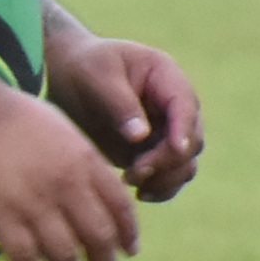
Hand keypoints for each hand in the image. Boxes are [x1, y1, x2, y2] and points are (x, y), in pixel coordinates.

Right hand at [0, 86, 142, 260]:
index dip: (128, 234)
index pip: (120, 207)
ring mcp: (35, 205)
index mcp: (85, 161)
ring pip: (65, 256)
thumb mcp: (61, 129)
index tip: (129, 251)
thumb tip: (95, 192)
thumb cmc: (10, 115)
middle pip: (98, 238)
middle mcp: (67, 187)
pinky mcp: (3, 219)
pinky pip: (26, 260)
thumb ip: (82, 161)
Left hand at [47, 35, 203, 201]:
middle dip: (167, 160)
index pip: (185, 106)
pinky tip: (140, 194)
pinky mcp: (150, 153)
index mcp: (166, 77)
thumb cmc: (84, 65)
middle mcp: (173, 107)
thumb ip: (120, 103)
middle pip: (191, 141)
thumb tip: (141, 137)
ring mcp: (165, 132)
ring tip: (130, 181)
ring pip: (184, 164)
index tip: (175, 149)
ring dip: (166, 179)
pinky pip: (168, 176)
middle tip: (133, 171)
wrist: (68, 75)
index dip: (184, 129)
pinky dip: (160, 188)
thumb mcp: (97, 75)